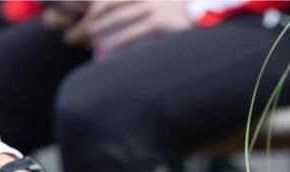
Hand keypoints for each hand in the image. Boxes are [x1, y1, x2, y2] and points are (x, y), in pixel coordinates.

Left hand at [64, 0, 191, 52]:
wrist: (210, 14)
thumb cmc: (187, 13)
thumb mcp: (164, 4)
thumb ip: (146, 6)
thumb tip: (126, 22)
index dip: (97, 6)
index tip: (87, 16)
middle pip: (110, 4)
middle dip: (91, 18)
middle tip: (79, 31)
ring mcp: (153, 7)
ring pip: (118, 19)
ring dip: (99, 30)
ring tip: (88, 39)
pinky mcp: (160, 23)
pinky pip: (133, 34)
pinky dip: (119, 42)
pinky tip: (110, 50)